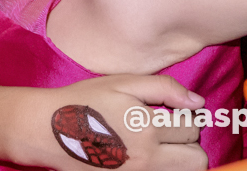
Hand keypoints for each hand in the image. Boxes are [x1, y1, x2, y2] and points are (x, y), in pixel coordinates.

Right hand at [9, 75, 206, 170]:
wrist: (48, 130)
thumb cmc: (84, 101)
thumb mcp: (121, 83)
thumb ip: (163, 88)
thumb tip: (198, 103)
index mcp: (148, 127)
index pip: (192, 127)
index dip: (185, 116)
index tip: (172, 112)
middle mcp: (147, 157)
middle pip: (197, 159)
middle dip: (190, 143)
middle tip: (171, 131)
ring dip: (179, 159)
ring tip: (159, 145)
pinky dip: (160, 168)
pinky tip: (144, 155)